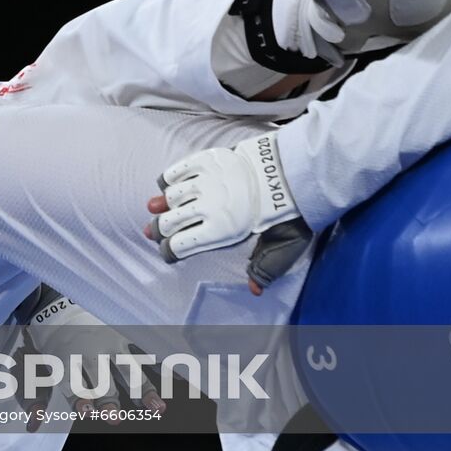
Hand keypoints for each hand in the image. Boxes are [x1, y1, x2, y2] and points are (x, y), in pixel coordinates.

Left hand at [17, 289, 164, 423]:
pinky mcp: (124, 336)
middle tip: (114, 416)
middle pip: (102, 380)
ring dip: (143, 389)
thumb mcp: (35, 366)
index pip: (73, 384)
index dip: (80, 398)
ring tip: (157, 408)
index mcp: (65, 361)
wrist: (59, 304)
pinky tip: (180, 379)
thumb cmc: (49, 344)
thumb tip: (34, 425)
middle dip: (108, 398)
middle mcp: (89, 353)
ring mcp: (110, 345)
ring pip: (129, 369)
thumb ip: (37, 397)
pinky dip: (162, 366)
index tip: (88, 411)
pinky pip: (145, 352)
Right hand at [144, 134, 310, 293]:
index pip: (180, 246)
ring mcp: (205, 182)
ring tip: (155, 207)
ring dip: (161, 204)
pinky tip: (168, 184)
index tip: (168, 252)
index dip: (168, 251)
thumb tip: (254, 290)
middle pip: (168, 222)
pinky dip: (168, 178)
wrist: (294, 170)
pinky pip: (177, 170)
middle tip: (155, 231)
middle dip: (158, 230)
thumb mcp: (283, 245)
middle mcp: (207, 207)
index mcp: (222, 231)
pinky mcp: (207, 161)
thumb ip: (265, 267)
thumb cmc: (290, 211)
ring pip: (170, 196)